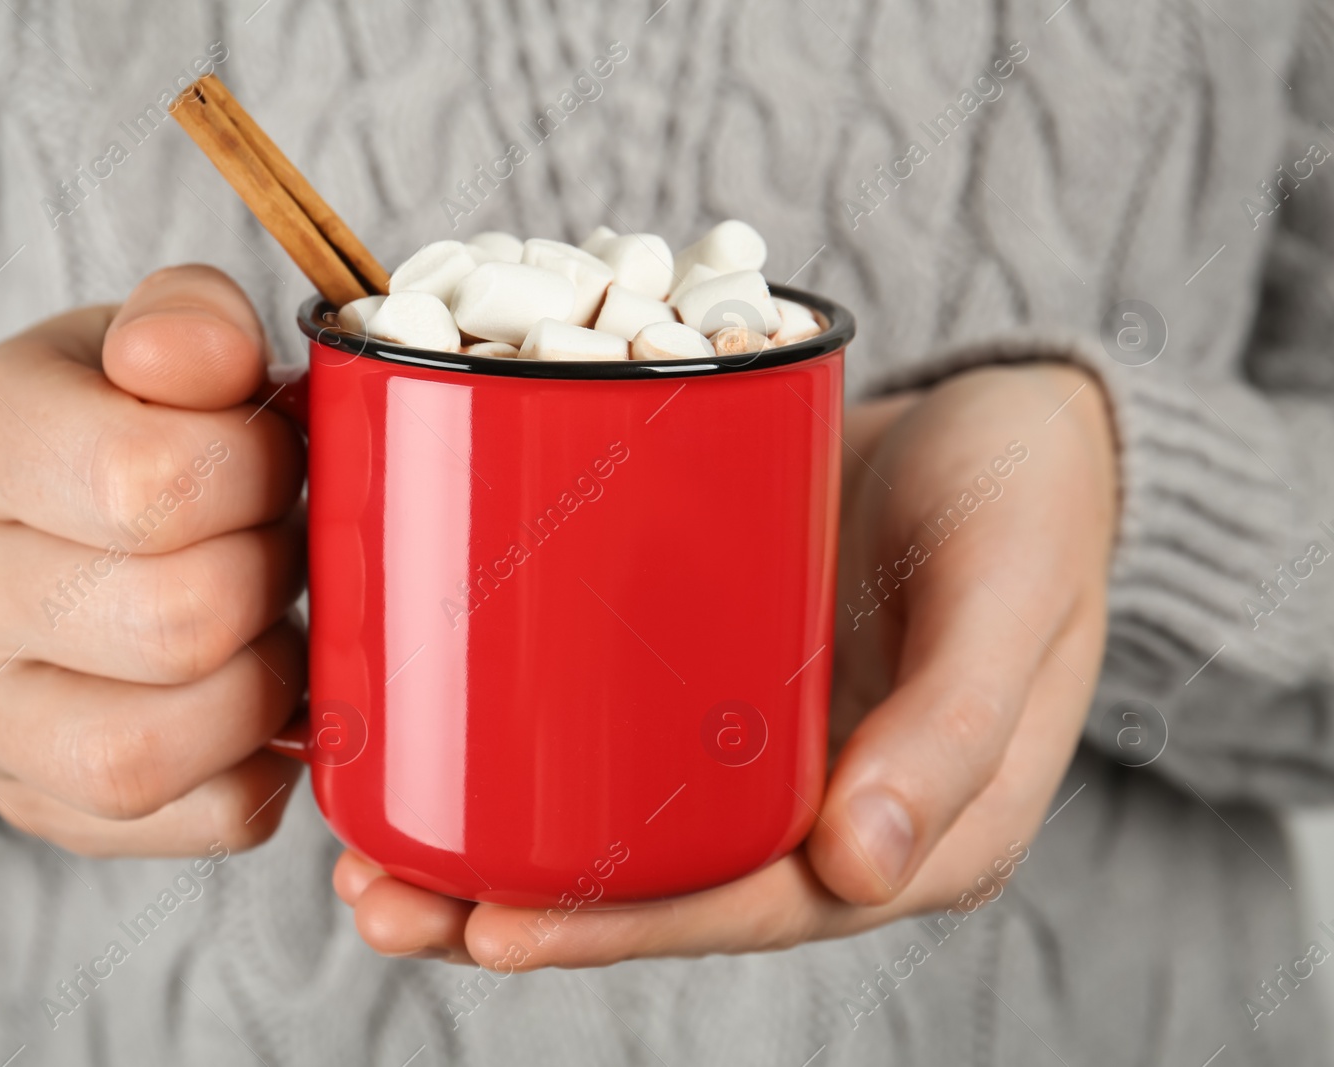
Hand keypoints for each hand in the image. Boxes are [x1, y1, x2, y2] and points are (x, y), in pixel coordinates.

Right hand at [0, 265, 306, 856]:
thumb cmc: (126, 425)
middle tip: (278, 541)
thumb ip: (191, 322)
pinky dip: (262, 762)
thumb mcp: (153, 340)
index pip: (148, 481)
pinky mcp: (37, 803)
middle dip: (271, 575)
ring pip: (159, 749)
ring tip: (266, 621)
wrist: (52, 524)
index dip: (261, 471)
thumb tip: (200, 360)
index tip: (272, 456)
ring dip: (265, 682)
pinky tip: (255, 696)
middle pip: (177, 620)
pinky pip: (203, 818)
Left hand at [331, 362, 1117, 965]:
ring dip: (489, 844)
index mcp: (904, 829)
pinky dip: (518, 741)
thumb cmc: (1032, 502)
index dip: (617, 929)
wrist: (1007, 416)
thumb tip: (862, 869)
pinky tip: (424, 734)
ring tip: (363, 851)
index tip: (492, 931)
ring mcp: (756, 738)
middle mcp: (815, 804)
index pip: (744, 906)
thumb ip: (955, 726)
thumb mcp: (1013, 598)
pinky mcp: (711, 666)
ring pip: (613, 820)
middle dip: (513, 907)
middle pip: (653, 884)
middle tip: (377, 901)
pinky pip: (610, 725)